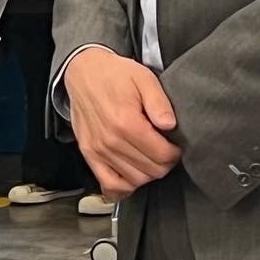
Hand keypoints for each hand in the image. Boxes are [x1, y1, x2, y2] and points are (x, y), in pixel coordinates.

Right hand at [63, 48, 179, 199]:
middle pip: (151, 171)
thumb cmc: (115, 75)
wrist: (84, 72)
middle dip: (165, 163)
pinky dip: (124, 187)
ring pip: (135, 180)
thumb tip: (170, 126)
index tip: (175, 144)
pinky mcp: (89, 154)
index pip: (163, 155)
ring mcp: (98, 150)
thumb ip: (159, 102)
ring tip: (150, 157)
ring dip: (148, 173)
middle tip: (165, 150)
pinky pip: (109, 184)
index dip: (175, 153)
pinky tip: (132, 176)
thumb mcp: (143, 78)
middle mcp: (111, 140)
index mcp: (126, 122)